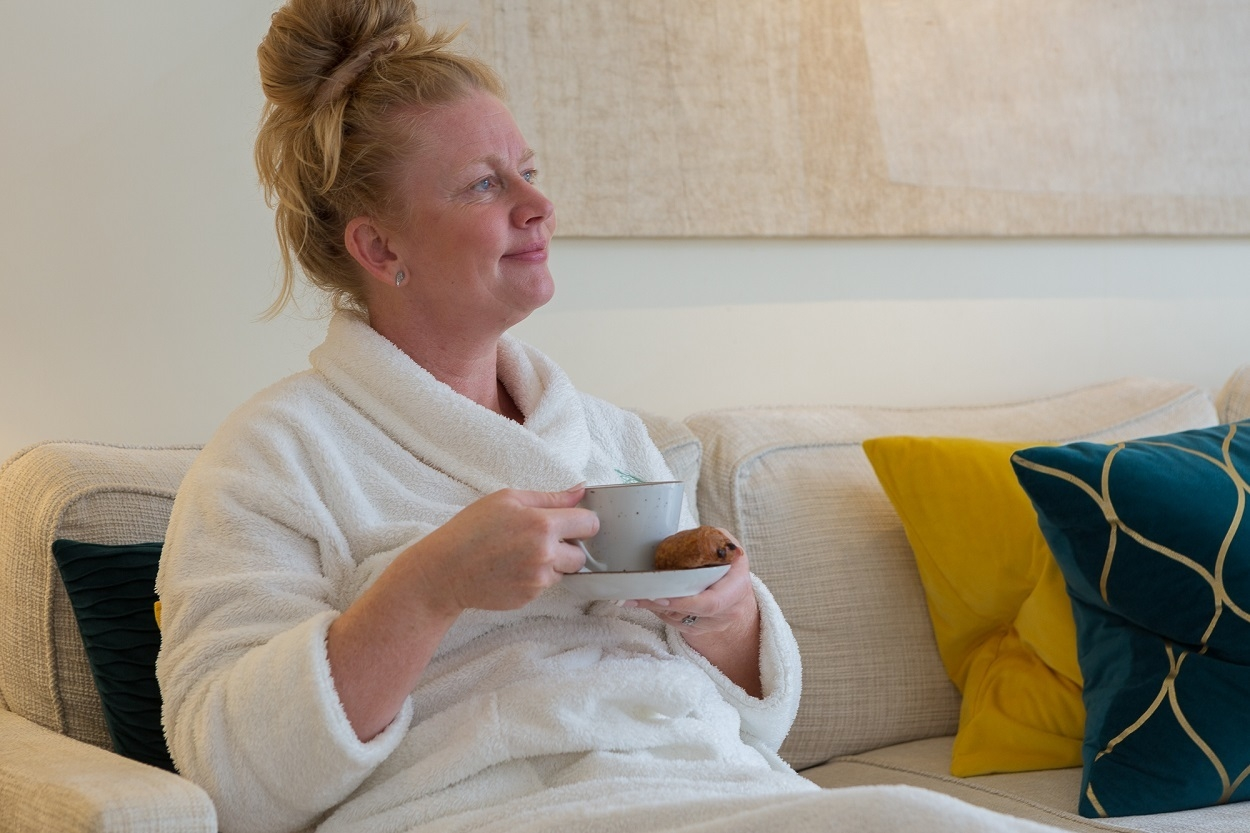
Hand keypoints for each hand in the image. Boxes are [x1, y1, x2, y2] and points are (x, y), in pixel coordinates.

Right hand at [406, 486, 598, 614]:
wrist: (445, 570)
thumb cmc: (471, 529)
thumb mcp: (507, 500)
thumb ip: (550, 497)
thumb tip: (580, 491)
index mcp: (542, 525)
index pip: (590, 524)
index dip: (582, 522)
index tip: (571, 522)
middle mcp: (545, 555)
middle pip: (582, 555)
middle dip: (568, 547)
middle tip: (541, 539)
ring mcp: (538, 580)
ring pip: (564, 572)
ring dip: (552, 563)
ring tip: (521, 554)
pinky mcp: (529, 598)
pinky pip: (545, 585)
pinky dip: (535, 577)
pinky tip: (512, 568)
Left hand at [625, 536, 755, 635]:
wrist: (736, 589)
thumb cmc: (728, 563)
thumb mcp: (727, 546)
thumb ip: (715, 540)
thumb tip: (694, 538)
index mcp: (736, 587)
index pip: (710, 603)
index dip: (685, 602)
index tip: (660, 596)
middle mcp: (728, 611)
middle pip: (689, 614)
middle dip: (659, 605)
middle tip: (634, 596)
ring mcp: (714, 624)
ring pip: (678, 620)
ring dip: (654, 609)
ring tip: (634, 597)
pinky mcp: (700, 630)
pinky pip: (675, 624)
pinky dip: (659, 612)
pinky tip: (647, 601)